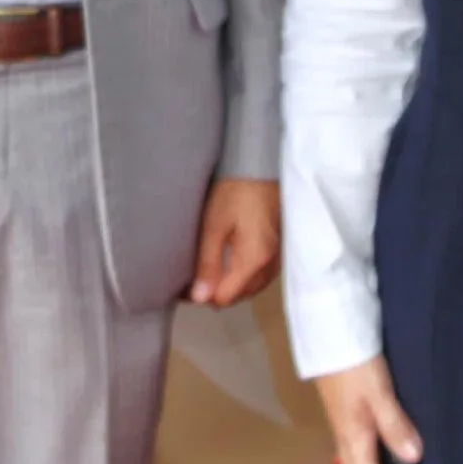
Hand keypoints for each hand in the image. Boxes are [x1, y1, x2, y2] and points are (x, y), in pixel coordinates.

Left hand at [188, 178, 280, 306]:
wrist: (262, 165)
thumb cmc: (236, 190)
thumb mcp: (214, 225)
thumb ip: (208, 263)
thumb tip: (200, 298)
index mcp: (254, 260)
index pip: (225, 298)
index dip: (202, 296)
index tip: (184, 287)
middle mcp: (270, 265)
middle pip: (239, 296)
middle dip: (214, 293)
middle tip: (191, 279)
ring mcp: (277, 258)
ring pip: (250, 288)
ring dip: (229, 286)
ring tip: (205, 271)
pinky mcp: (278, 250)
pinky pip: (259, 276)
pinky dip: (242, 277)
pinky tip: (228, 265)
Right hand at [312, 356, 421, 463]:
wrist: (329, 333)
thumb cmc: (355, 364)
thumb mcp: (378, 392)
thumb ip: (395, 425)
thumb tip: (413, 458)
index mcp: (354, 437)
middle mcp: (346, 438)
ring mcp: (344, 426)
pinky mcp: (347, 414)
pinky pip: (360, 453)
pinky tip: (391, 456)